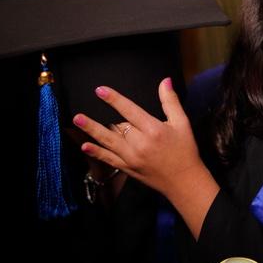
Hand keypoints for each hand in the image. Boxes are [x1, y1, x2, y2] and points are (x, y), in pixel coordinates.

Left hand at [72, 77, 204, 197]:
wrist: (184, 181)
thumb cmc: (185, 150)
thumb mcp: (182, 123)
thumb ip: (170, 101)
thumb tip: (165, 81)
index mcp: (153, 130)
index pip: (129, 110)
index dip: (114, 99)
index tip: (100, 91)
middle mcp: (140, 144)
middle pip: (117, 125)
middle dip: (102, 117)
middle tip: (81, 110)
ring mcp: (132, 158)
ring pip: (108, 140)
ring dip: (91, 130)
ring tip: (78, 120)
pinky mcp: (128, 168)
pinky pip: (109, 158)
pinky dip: (96, 152)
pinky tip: (85, 145)